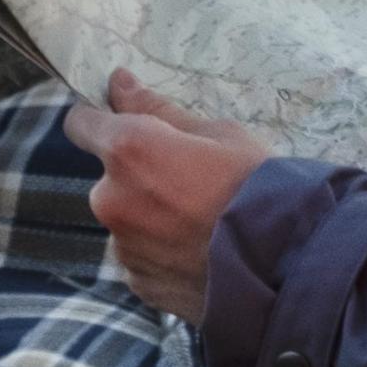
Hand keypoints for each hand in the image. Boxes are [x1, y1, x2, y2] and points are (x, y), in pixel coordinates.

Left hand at [65, 65, 272, 320]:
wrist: (284, 262)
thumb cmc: (256, 185)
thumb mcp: (219, 133)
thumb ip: (158, 111)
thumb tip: (119, 83)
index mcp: (129, 151)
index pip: (82, 124)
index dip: (100, 121)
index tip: (124, 126)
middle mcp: (111, 199)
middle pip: (110, 179)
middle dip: (140, 178)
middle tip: (191, 184)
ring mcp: (123, 246)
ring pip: (128, 221)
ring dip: (151, 218)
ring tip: (202, 225)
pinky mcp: (138, 283)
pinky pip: (142, 257)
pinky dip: (162, 252)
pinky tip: (200, 253)